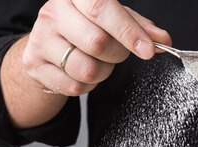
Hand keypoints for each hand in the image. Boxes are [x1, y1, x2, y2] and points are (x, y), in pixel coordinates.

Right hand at [23, 0, 170, 95]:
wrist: (45, 48)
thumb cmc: (84, 29)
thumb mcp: (113, 21)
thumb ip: (139, 28)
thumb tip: (163, 40)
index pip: (101, 8)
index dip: (128, 31)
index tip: (148, 51)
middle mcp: (53, 12)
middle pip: (97, 42)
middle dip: (117, 55)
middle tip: (116, 53)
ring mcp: (40, 39)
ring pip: (87, 68)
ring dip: (102, 72)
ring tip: (97, 62)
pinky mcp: (34, 65)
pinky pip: (74, 86)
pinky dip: (87, 85)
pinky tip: (81, 73)